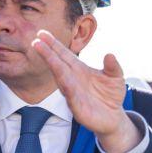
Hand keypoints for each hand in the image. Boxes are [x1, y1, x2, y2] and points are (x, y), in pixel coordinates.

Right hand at [31, 30, 139, 152]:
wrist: (113, 118)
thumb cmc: (111, 95)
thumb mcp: (116, 77)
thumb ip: (113, 66)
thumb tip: (109, 55)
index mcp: (79, 70)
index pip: (64, 55)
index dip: (53, 45)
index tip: (42, 34)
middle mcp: (72, 80)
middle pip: (58, 64)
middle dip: (47, 53)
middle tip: (36, 41)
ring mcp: (73, 94)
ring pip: (61, 78)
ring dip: (53, 66)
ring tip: (44, 55)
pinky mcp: (77, 108)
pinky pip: (71, 97)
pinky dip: (68, 89)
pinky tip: (64, 81)